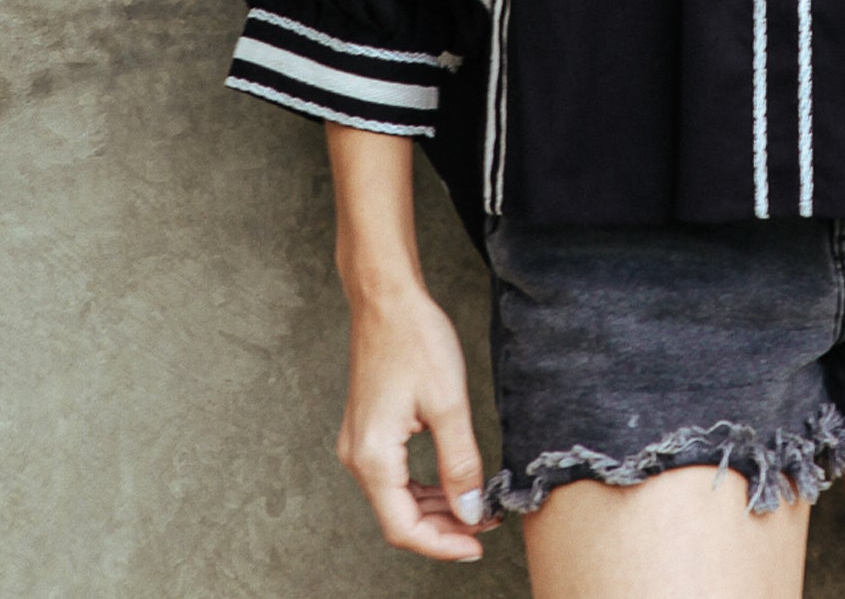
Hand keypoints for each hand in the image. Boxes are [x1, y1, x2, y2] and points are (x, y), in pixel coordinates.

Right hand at [336, 283, 494, 559]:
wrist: (387, 298)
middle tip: (486, 525)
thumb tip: (469, 511)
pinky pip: (394, 476)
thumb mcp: (448, 403)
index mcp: (372, 456)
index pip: (404, 526)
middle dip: (444, 529)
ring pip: (397, 498)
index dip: (442, 545)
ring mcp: (360, 444)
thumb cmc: (415, 339)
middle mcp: (357, 457)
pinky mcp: (368, 431)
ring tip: (476, 507)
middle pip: (399, 518)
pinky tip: (452, 483)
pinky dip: (424, 487)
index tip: (478, 545)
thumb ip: (460, 463)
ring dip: (436, 509)